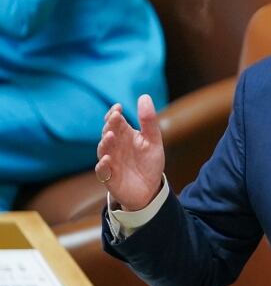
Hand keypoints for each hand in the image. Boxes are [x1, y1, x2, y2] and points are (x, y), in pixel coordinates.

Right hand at [95, 94, 164, 210]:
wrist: (150, 189)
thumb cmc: (149, 163)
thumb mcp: (153, 141)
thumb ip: (149, 121)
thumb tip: (144, 96)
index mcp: (124, 135)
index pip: (116, 121)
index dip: (114, 114)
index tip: (118, 108)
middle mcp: (114, 146)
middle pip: (108, 133)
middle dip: (110, 125)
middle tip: (114, 117)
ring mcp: (110, 161)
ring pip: (102, 150)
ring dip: (105, 143)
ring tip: (110, 135)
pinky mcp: (109, 178)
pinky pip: (102, 171)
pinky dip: (103, 165)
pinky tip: (107, 159)